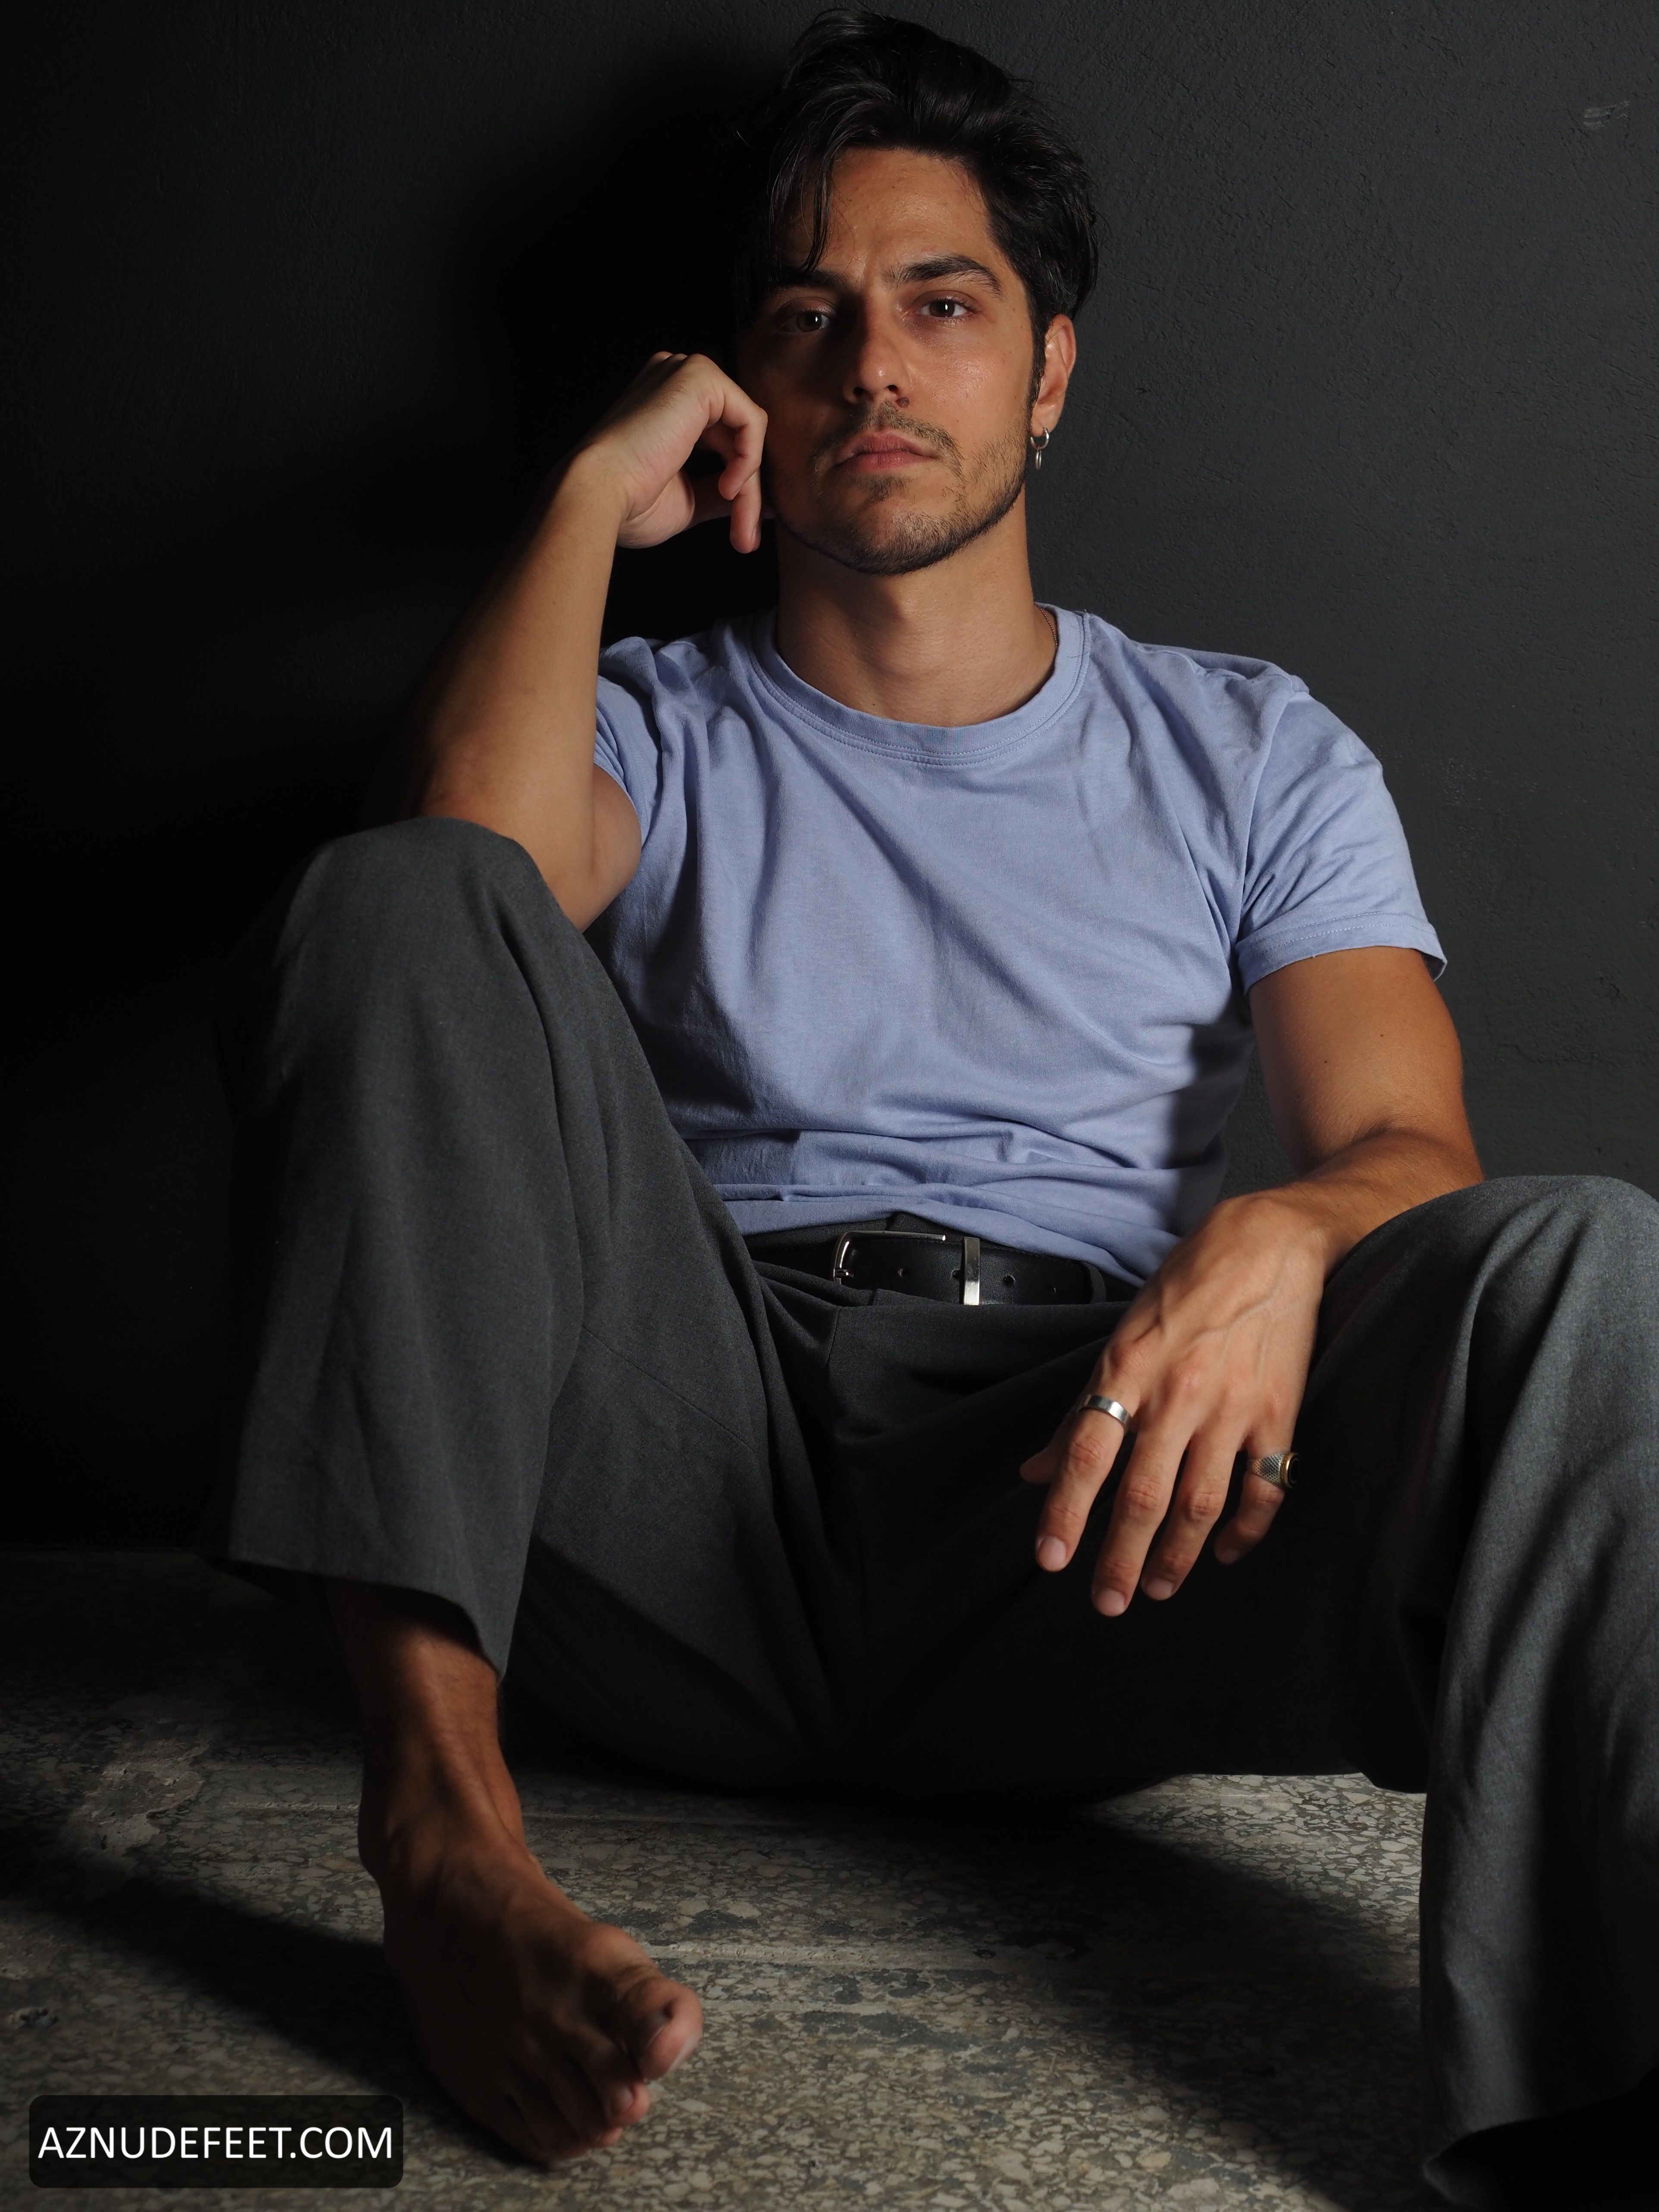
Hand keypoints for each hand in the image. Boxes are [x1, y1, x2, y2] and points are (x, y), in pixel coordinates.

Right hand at [574, 352, 766, 554]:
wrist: (596, 496)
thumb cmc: (628, 503)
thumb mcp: (687, 499)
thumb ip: (723, 491)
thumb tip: (763, 505)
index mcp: (667, 403)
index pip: (722, 439)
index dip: (738, 485)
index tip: (742, 532)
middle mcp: (675, 380)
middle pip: (736, 436)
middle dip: (748, 491)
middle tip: (745, 538)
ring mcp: (686, 372)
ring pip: (747, 431)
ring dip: (749, 483)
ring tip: (737, 521)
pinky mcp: (700, 377)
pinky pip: (751, 420)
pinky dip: (749, 460)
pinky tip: (729, 487)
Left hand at [1019, 1190, 1328, 1614]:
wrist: (1273, 1244)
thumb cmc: (1189, 1284)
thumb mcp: (1123, 1332)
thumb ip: (1084, 1406)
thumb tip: (1037, 1468)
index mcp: (1130, 1369)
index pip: (1086, 1452)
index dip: (1065, 1510)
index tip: (1050, 1559)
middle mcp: (1179, 1394)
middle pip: (1143, 1494)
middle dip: (1122, 1558)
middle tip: (1107, 1601)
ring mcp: (1234, 1408)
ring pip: (1200, 1504)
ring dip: (1177, 1555)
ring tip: (1158, 1586)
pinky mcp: (1279, 1416)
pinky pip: (1263, 1491)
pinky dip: (1244, 1531)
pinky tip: (1224, 1552)